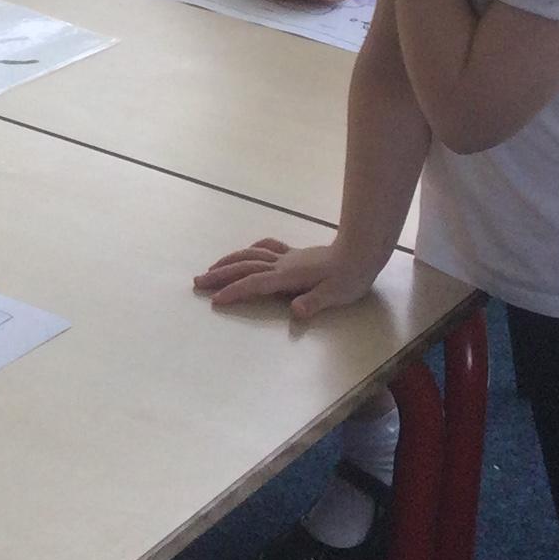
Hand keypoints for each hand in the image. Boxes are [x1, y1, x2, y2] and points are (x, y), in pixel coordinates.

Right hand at [191, 236, 380, 320]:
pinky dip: (250, 251)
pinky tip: (246, 253)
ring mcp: (286, 257)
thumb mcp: (335, 295)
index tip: (216, 301)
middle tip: (197, 283)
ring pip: (250, 255)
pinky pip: (265, 248)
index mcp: (288, 276)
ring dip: (228, 262)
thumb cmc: (350, 277)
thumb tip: (295, 311)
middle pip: (244, 267)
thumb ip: (314, 302)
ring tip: (210, 269)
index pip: (255, 284)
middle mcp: (282, 264)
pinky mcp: (294, 254)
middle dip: (219, 275)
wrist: (361, 252)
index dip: (234, 292)